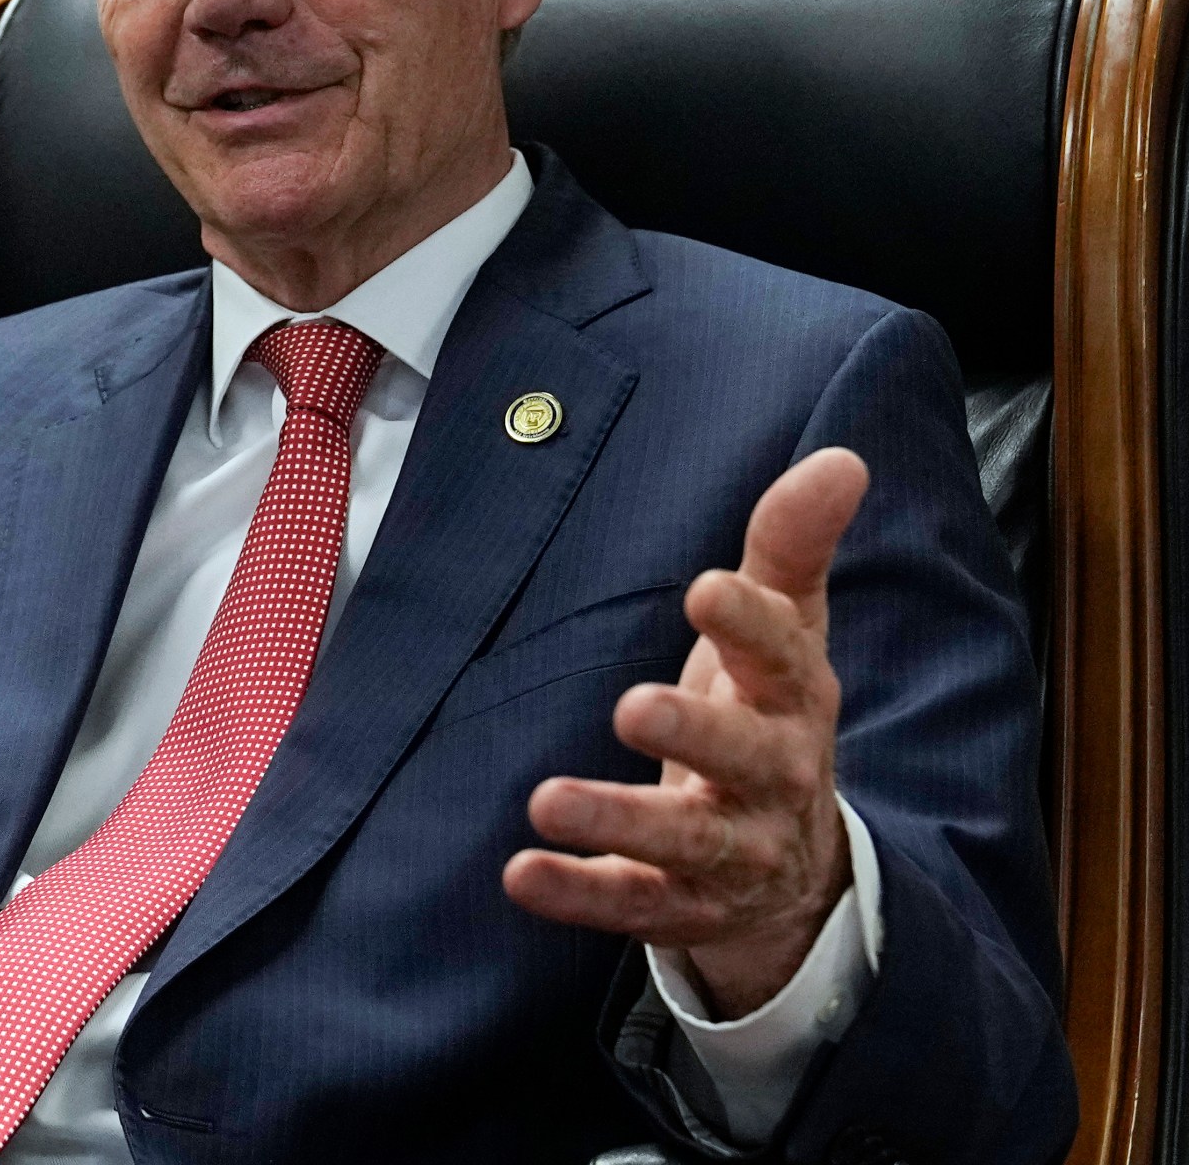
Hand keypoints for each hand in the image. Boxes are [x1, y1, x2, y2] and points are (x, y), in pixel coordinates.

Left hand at [502, 447, 868, 1017]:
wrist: (792, 870)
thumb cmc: (765, 717)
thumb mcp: (785, 633)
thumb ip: (791, 549)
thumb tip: (841, 458)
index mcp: (794, 702)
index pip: (786, 659)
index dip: (751, 625)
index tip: (706, 588)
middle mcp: (772, 779)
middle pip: (744, 758)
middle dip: (694, 733)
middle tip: (631, 706)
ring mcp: (729, 851)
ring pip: (683, 842)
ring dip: (616, 820)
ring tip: (545, 800)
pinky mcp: (679, 904)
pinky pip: (630, 902)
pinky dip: (577, 892)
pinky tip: (520, 873)